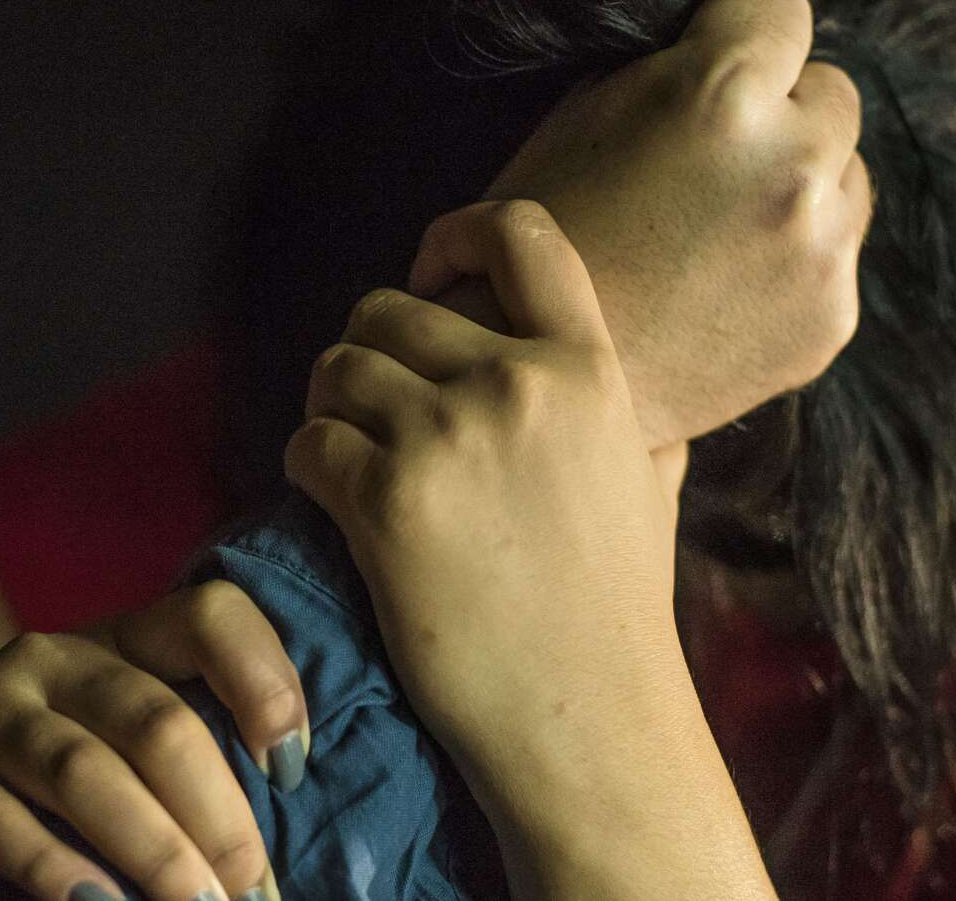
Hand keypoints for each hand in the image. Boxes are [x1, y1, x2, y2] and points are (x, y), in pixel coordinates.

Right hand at [0, 580, 307, 900]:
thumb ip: (190, 778)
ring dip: (152, 851)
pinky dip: (51, 867)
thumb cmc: (47, 783)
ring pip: (83, 771)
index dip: (265, 682)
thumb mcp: (120, 755)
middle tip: (249, 893)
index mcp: (123, 640)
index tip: (295, 772)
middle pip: (156, 720)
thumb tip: (267, 872)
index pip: (209, 617)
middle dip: (217, 817)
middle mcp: (53, 656)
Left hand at [287, 202, 773, 899]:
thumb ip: (625, 414)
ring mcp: (448, 440)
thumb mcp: (648, 484)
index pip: (519, 234)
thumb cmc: (617, 611)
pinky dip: (307, 467)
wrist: (588, 719)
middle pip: (390, 309)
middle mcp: (519, 386)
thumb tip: (606, 366)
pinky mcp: (386, 503)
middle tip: (375, 410)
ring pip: (337, 369)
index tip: (429, 273)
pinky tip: (333, 502)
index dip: (456, 234)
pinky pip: (309, 442)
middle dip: (369, 352)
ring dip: (330, 408)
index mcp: (590, 370)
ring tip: (352, 457)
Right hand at [473, 0, 869, 446]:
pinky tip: (719, 287)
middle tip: (710, 160)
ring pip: (847, 177)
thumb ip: (670, 66)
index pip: (784, 11)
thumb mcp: (583, 110)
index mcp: (725, 91)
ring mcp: (822, 247)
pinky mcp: (830, 316)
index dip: (739, 35)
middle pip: (832, 93)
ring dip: (799, 188)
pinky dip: (790, 263)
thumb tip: (717, 42)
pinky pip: (835, 257)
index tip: (709, 67)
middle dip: (782, 113)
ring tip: (713, 231)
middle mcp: (795, 162)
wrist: (529, 366)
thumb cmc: (540, 230)